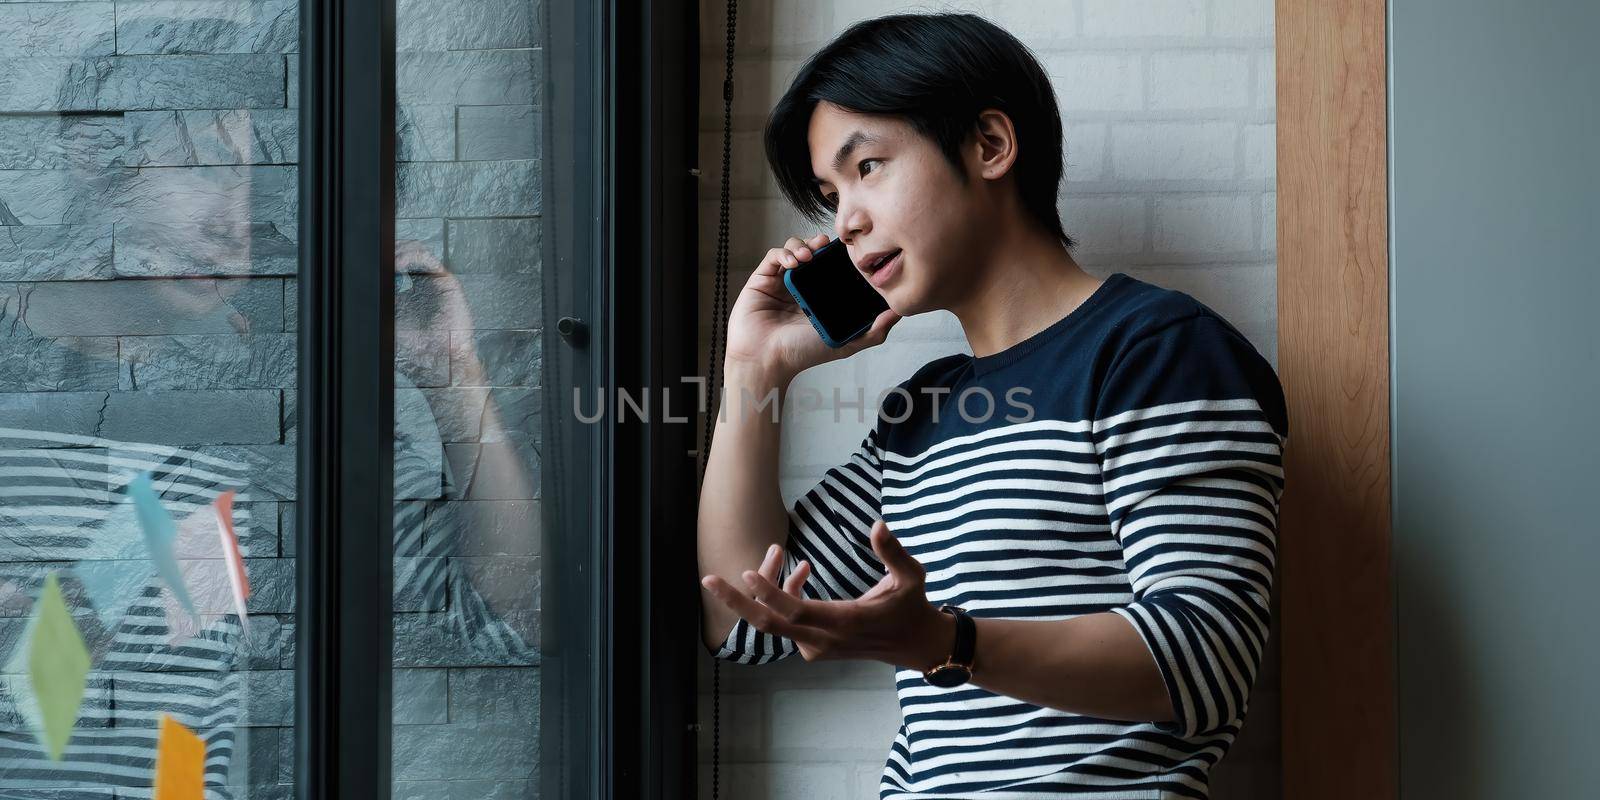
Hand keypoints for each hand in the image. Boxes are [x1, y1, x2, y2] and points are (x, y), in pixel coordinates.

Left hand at [700, 520, 951, 671]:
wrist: (914, 645)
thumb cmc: (912, 606)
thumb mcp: (911, 576)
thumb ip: (892, 552)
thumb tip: (878, 524)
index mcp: (845, 622)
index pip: (797, 611)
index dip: (770, 593)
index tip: (745, 573)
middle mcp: (824, 640)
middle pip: (769, 624)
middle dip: (736, 602)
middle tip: (707, 579)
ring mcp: (816, 647)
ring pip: (776, 620)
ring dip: (767, 588)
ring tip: (775, 552)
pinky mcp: (813, 647)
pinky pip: (786, 621)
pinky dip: (784, 596)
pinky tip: (801, 572)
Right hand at [723, 233, 900, 379]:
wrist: (767, 359)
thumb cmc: (802, 354)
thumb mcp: (847, 343)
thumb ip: (874, 331)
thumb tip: (900, 312)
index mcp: (821, 297)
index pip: (834, 268)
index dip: (842, 256)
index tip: (853, 251)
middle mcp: (803, 286)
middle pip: (816, 252)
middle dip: (824, 245)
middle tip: (830, 245)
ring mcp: (783, 281)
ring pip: (796, 248)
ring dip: (804, 245)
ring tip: (809, 256)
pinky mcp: (763, 277)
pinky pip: (775, 254)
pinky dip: (785, 252)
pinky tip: (795, 261)